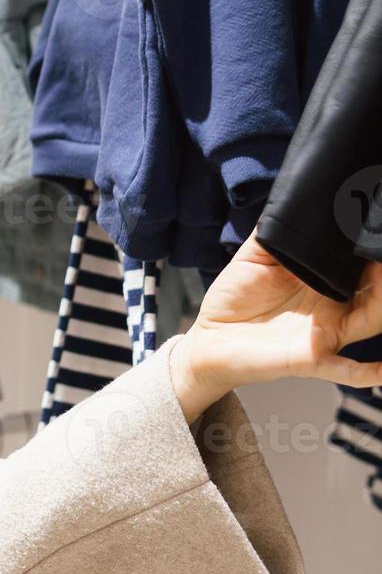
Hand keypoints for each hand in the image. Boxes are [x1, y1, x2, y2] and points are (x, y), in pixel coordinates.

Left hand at [173, 231, 381, 420]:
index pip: (361, 265)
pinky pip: (345, 370)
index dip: (373, 249)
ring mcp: (326, 334)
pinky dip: (367, 372)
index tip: (378, 227)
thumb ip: (273, 233)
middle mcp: (333, 308)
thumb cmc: (234, 299)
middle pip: (377, 292)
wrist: (209, 339)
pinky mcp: (310, 359)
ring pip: (370, 320)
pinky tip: (381, 371)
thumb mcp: (253, 259)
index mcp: (323, 282)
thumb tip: (288, 200)